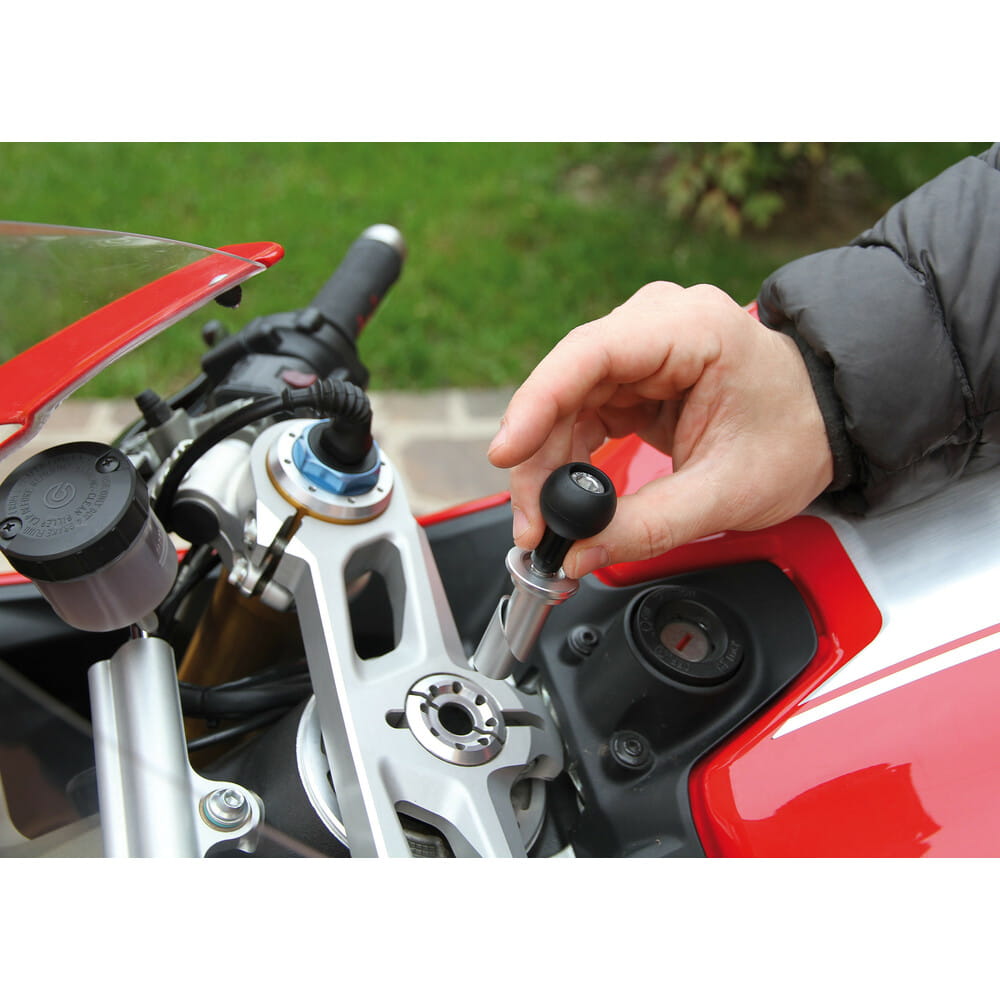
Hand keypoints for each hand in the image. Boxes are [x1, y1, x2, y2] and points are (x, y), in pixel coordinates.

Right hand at [487, 282, 833, 576]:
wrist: (826, 424)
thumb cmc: (795, 438)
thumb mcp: (726, 494)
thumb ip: (647, 526)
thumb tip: (576, 550)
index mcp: (692, 329)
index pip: (591, 354)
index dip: (538, 404)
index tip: (507, 455)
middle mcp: (657, 325)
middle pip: (567, 384)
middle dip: (539, 457)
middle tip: (533, 523)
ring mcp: (643, 348)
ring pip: (565, 403)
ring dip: (548, 464)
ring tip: (547, 522)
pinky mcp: (634, 377)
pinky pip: (581, 414)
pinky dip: (567, 459)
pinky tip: (567, 497)